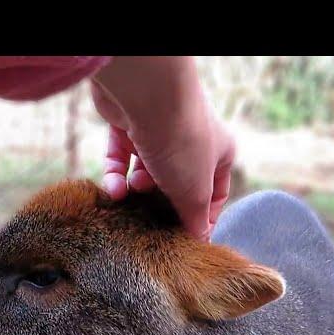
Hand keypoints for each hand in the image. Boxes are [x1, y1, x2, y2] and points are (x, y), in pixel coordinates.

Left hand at [91, 57, 234, 240]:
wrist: (147, 95)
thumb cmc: (182, 143)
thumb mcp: (194, 191)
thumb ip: (194, 217)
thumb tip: (199, 239)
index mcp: (219, 152)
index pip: (215, 192)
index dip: (202, 217)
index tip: (186, 239)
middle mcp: (191, 139)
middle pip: (177, 183)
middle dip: (162, 202)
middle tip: (152, 221)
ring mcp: (158, 131)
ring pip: (146, 171)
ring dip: (137, 188)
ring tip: (132, 193)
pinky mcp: (127, 125)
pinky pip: (121, 158)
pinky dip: (116, 175)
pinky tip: (114, 189)